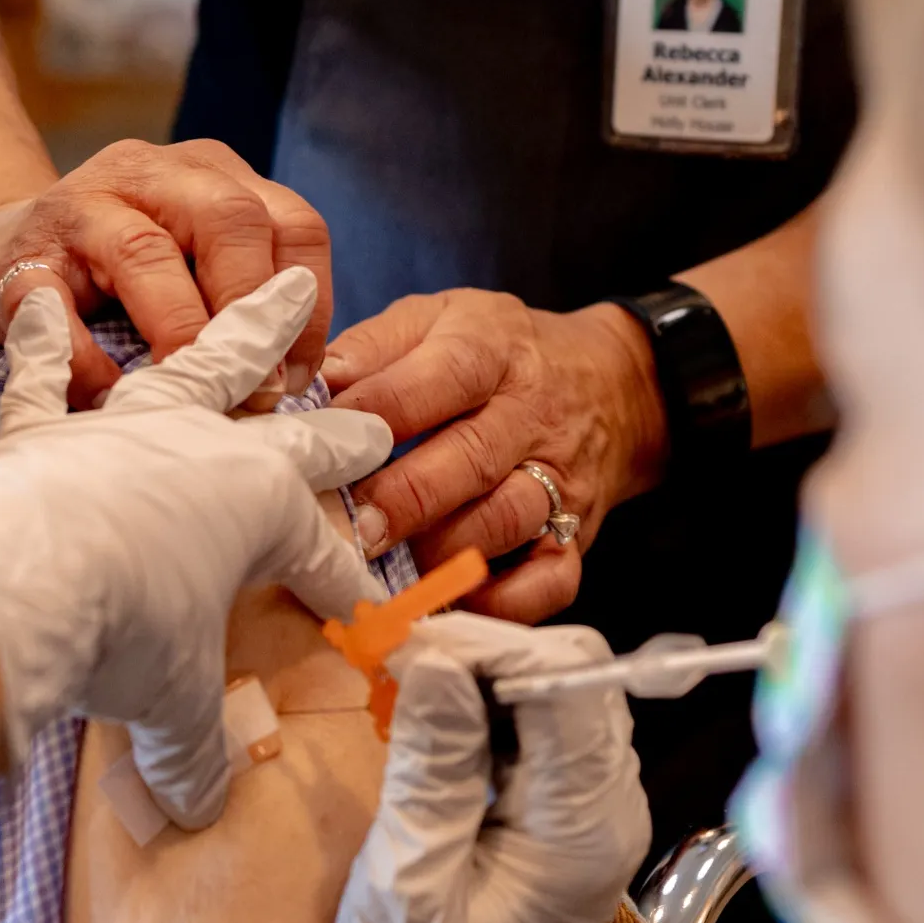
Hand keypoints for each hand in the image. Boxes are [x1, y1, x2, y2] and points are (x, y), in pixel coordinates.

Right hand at [0, 140, 333, 407]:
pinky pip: (56, 303)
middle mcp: (152, 174)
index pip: (293, 223)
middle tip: (257, 389)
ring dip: (179, 331)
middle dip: (251, 310)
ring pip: (144, 252)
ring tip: (194, 393)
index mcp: (213, 178)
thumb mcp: (193, 273)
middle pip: (230, 219)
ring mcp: (81, 204)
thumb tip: (295, 389)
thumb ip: (245, 307)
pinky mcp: (20, 253)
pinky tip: (108, 397)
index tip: (301, 374)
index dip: (310, 304)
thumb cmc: (114, 283)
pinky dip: (85, 358)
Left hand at [0, 268, 390, 826]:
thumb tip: (197, 811)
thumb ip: (191, 753)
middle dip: (338, 433)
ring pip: (198, 368)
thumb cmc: (118, 630)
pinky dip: (41, 339)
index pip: (320, 557)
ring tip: (281, 295)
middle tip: (374, 421)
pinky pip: (45, 374)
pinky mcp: (43, 428)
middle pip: (289, 435)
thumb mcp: (170, 705)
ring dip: (244, 334)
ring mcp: (124, 427)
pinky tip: (38, 298)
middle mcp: (203, 451)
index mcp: (258, 508)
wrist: (7, 577)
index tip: (369, 617)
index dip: (348, 590)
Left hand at [324, 292, 667, 622]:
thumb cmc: (500, 354)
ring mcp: (560, 480)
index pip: (438, 379)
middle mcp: (532, 416)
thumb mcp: (441, 319)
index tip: (323, 446)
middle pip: (472, 459)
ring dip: (443, 552)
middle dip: (405, 498)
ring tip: (387, 570)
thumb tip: (311, 386)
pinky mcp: (577, 536)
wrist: (612, 384)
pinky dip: (502, 603)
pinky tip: (452, 602)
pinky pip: (550, 580)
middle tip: (353, 528)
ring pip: (508, 521)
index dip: (375, 414)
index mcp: (492, 352)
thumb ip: (375, 347)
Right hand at [331, 612, 652, 922]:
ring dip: (481, 680)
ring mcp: (596, 811)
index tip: (405, 651)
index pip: (566, 678)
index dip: (485, 646)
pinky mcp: (569, 819)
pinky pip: (541, 733)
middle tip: (396, 667)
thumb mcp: (406, 885)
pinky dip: (486, 714)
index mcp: (582, 824)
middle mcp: (609, 806)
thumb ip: (430, 767)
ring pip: (557, 694)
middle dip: (484, 654)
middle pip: (572, 674)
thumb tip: (437, 661)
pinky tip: (431, 729)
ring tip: (405, 695)